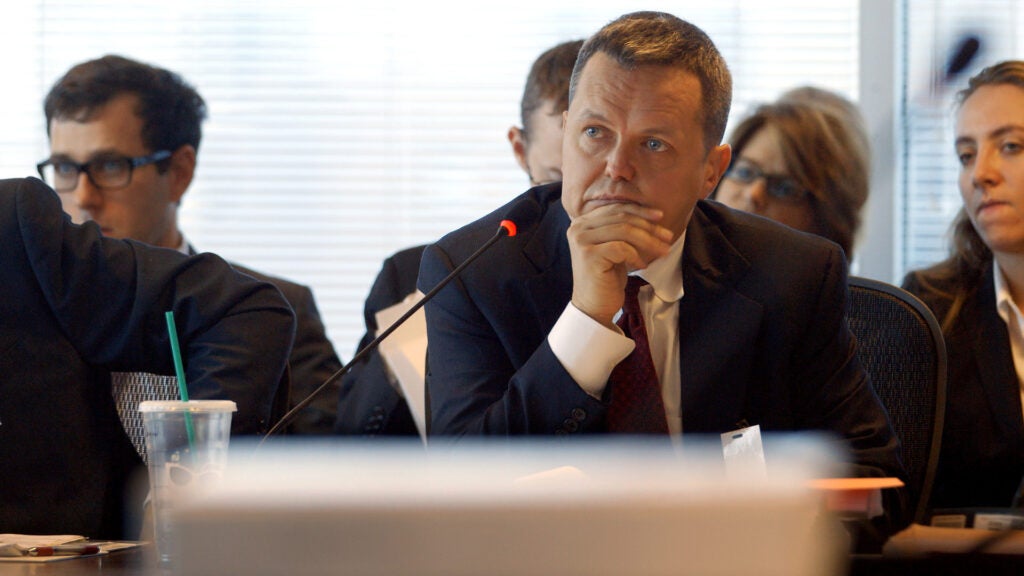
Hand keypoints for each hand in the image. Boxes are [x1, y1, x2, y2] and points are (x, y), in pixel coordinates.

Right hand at [566, 202, 672, 326]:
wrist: (593, 306)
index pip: (616, 208)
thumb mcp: (616, 247)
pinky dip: (636, 256)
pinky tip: (641, 265)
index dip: (640, 210)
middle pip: (622, 218)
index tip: (661, 217)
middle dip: (649, 227)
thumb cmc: (607, 277)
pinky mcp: (589, 255)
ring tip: (662, 251)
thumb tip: (653, 214)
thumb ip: (623, 228)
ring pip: (624, 231)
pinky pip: (621, 248)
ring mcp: (581, 241)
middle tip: (667, 236)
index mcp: (583, 222)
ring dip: (648, 241)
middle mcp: (578, 228)